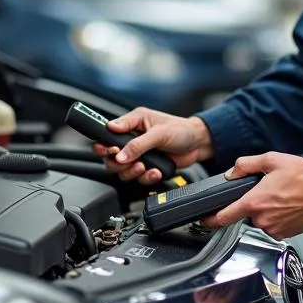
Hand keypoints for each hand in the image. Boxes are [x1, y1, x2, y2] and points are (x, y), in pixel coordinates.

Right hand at [92, 107, 214, 185]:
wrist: (198, 144)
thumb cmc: (181, 129)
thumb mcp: (159, 132)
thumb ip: (137, 143)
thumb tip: (119, 153)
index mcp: (131, 124)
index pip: (107, 134)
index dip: (104, 145)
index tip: (110, 151)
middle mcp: (132, 140)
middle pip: (111, 158)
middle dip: (118, 163)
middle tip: (129, 162)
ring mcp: (139, 155)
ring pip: (122, 171)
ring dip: (132, 172)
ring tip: (144, 167)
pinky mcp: (147, 168)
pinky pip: (138, 178)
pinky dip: (146, 177)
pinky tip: (156, 171)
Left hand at [200, 151, 302, 239]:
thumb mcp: (271, 160)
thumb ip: (246, 164)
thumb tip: (231, 172)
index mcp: (254, 202)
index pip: (223, 217)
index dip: (210, 219)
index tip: (204, 220)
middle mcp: (262, 219)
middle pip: (246, 215)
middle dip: (253, 204)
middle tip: (269, 191)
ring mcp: (274, 229)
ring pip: (261, 221)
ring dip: (266, 211)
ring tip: (282, 197)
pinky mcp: (286, 234)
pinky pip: (274, 227)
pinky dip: (278, 218)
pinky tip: (288, 206)